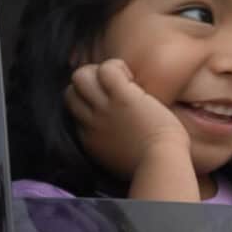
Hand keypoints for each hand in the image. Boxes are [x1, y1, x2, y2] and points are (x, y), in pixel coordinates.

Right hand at [66, 59, 189, 176]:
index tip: (110, 104)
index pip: (75, 112)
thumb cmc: (151, 165)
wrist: (161, 164)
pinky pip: (106, 69)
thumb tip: (116, 137)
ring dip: (98, 72)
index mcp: (89, 139)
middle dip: (88, 85)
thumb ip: (110, 146)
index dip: (89, 103)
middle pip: (70, 92)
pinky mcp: (123, 97)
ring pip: (80, 77)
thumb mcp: (118, 160)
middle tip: (113, 89)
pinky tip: (131, 77)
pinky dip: (117, 66)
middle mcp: (91, 122)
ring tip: (122, 81)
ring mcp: (104, 108)